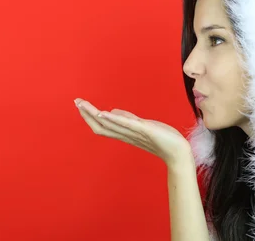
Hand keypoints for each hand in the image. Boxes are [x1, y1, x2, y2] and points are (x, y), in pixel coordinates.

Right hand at [74, 98, 192, 166]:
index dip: (89, 116)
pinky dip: (114, 119)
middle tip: (76, 102)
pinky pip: (127, 125)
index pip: (102, 125)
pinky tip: (104, 113)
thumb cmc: (163, 139)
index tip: (80, 105)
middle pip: (101, 126)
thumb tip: (113, 111)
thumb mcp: (143, 125)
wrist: (178, 152)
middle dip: (87, 114)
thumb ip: (127, 119)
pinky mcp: (145, 130)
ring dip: (95, 114)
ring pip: (109, 124)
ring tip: (83, 105)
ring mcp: (135, 133)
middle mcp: (126, 135)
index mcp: (125, 134)